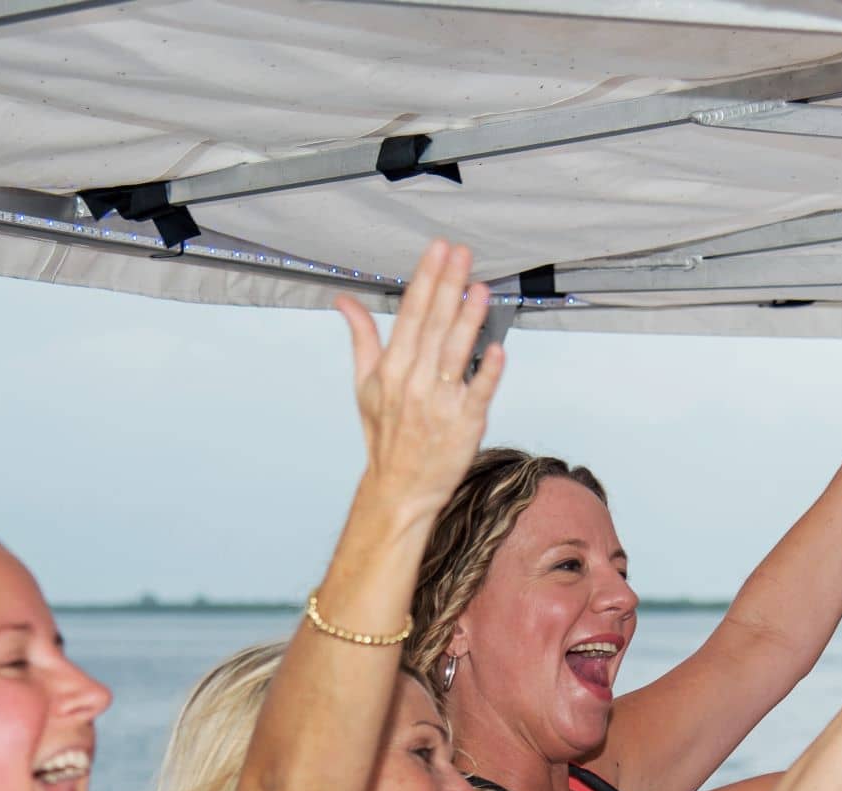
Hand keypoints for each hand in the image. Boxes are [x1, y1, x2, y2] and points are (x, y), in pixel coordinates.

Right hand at [335, 241, 503, 517]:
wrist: (399, 489)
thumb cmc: (384, 435)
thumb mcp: (363, 385)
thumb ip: (361, 338)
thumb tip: (344, 301)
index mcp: (390, 370)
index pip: (410, 314)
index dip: (426, 280)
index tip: (438, 250)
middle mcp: (413, 383)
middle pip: (433, 326)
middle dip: (448, 286)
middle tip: (462, 253)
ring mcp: (440, 404)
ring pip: (456, 354)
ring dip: (469, 320)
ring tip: (480, 288)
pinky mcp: (465, 425)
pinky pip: (478, 393)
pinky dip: (488, 372)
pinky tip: (498, 347)